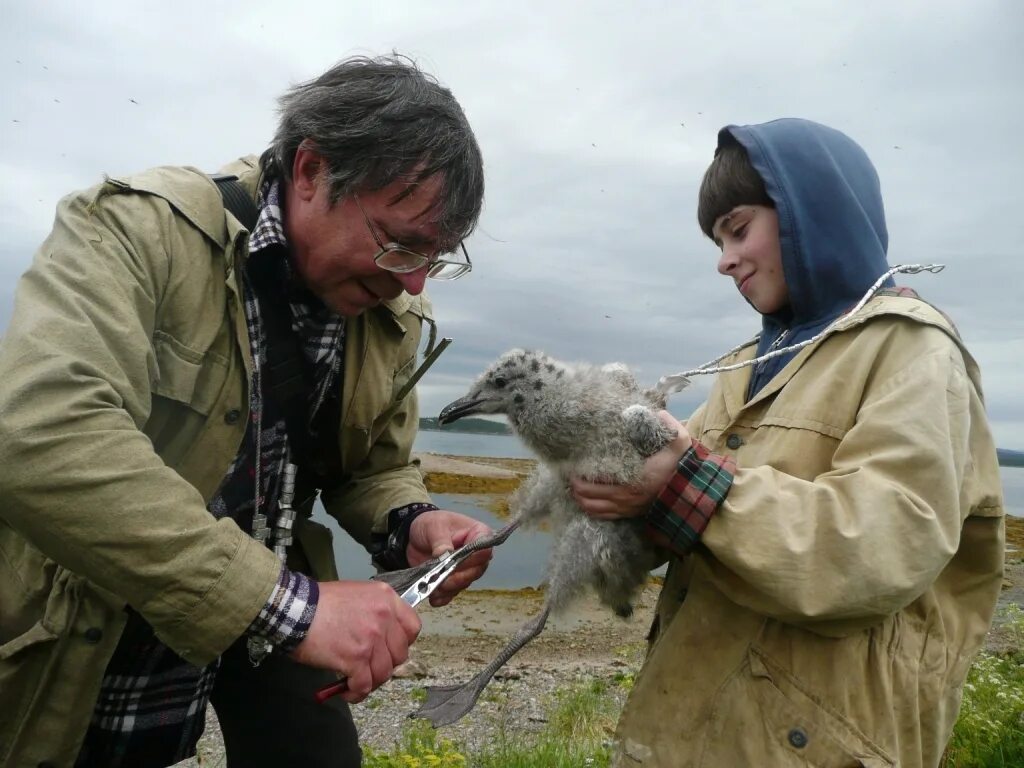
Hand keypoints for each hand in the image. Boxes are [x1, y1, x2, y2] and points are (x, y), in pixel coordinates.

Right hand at [290, 580, 419, 702]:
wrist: (296, 609)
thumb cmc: (320, 601)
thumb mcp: (357, 594)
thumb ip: (374, 612)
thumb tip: (381, 637)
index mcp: (386, 598)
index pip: (413, 627)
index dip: (403, 643)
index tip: (390, 650)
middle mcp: (384, 617)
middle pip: (400, 654)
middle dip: (385, 665)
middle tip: (369, 667)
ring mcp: (371, 639)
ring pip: (384, 673)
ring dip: (370, 681)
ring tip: (355, 682)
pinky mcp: (355, 659)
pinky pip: (364, 685)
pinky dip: (356, 693)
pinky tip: (346, 691)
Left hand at [407, 510, 492, 606]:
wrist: (415, 537)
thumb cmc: (430, 524)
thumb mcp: (434, 526)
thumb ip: (441, 540)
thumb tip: (445, 554)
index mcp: (478, 534)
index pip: (484, 550)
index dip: (472, 559)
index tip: (454, 563)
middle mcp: (476, 555)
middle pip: (475, 572)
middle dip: (457, 578)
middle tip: (441, 578)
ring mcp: (466, 570)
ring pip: (463, 584)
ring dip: (447, 588)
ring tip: (432, 584)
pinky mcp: (454, 582)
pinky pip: (452, 593)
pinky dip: (442, 597)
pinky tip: (433, 596)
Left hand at [571, 411, 690, 519]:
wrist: (690, 494)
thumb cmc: (680, 468)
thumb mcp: (680, 443)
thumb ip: (671, 427)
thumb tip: (659, 413)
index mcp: (633, 478)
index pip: (596, 479)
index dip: (580, 474)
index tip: (572, 464)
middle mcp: (625, 496)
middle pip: (587, 495)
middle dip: (574, 485)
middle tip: (569, 473)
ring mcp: (625, 508)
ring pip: (591, 508)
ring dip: (579, 498)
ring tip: (573, 487)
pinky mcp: (628, 514)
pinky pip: (602, 516)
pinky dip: (590, 510)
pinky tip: (584, 501)